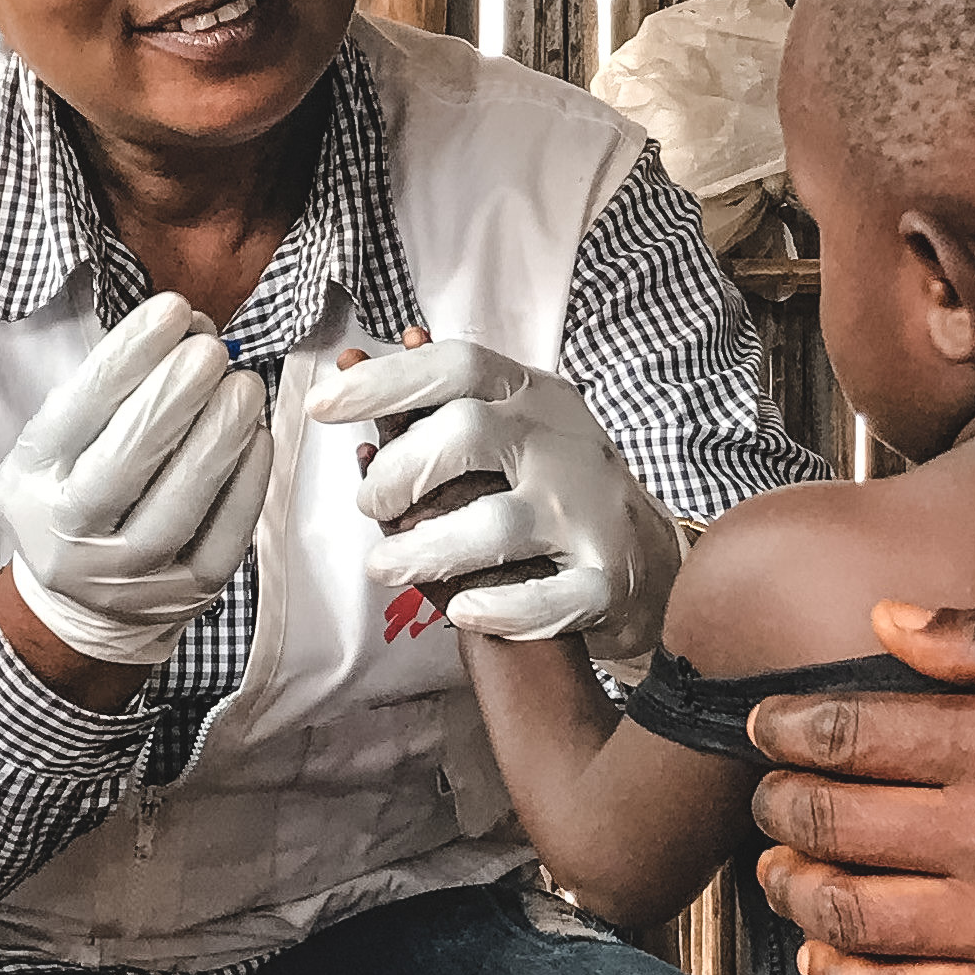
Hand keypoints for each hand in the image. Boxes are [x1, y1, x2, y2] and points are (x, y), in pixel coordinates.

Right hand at [0, 293, 274, 666]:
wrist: (81, 607)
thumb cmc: (75, 499)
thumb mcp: (53, 451)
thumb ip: (103, 396)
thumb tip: (181, 328)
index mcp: (30, 485)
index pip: (78, 412)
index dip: (129, 355)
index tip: (171, 311)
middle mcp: (72, 534)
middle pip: (128, 458)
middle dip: (176, 393)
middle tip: (211, 348)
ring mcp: (131, 572)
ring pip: (182, 499)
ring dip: (220, 433)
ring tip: (243, 383)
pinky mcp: (188, 591)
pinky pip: (225, 534)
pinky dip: (246, 480)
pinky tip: (258, 436)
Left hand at [307, 337, 683, 654]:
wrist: (651, 557)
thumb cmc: (552, 485)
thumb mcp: (507, 425)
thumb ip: (430, 403)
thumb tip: (346, 363)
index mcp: (531, 396)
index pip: (457, 366)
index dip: (384, 380)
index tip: (323, 404)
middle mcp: (561, 443)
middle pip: (466, 435)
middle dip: (398, 472)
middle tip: (370, 505)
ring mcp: (587, 511)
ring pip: (494, 525)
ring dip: (424, 551)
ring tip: (385, 567)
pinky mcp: (605, 578)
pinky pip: (547, 599)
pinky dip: (498, 608)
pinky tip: (462, 611)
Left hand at [745, 603, 974, 974]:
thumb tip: (891, 618)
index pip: (849, 731)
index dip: (786, 728)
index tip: (765, 726)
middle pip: (827, 821)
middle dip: (777, 805)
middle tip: (769, 797)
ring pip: (843, 911)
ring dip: (790, 888)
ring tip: (780, 871)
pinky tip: (823, 959)